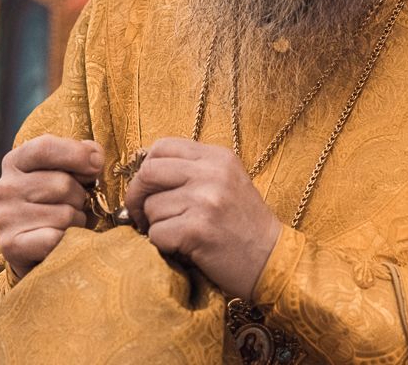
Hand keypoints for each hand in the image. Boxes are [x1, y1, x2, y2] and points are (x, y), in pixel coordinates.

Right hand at [0, 134, 103, 279]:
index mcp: (16, 161)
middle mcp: (4, 187)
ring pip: (65, 214)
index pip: (45, 148)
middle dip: (80, 196)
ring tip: (66, 223)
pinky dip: (67, 241)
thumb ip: (81, 155)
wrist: (36, 248)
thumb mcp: (67, 171)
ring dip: (77, 220)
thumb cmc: (57, 201)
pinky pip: (57, 239)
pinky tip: (58, 240)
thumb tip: (94, 158)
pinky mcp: (12, 245)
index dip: (77, 155)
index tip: (96, 166)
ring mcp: (5, 217)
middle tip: (74, 204)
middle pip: (62, 183)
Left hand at [122, 137, 282, 299]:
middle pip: (149, 172)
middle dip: (136, 196)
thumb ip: (193, 170)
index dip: (146, 168)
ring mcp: (206, 200)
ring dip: (155, 226)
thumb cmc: (243, 225)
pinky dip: (162, 245)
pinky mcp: (198, 229)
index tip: (148, 189)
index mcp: (218, 157)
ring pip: (151, 207)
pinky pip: (156, 233)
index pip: (163, 146)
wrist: (271, 260)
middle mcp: (212, 173)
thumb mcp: (226, 182)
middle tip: (142, 215)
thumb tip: (144, 172)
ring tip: (177, 234)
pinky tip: (182, 248)